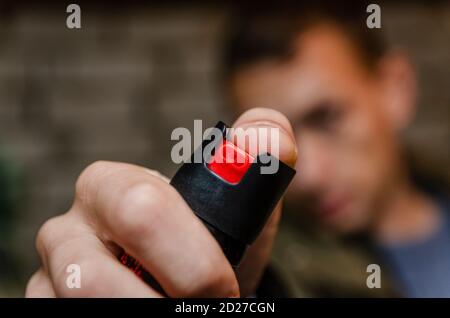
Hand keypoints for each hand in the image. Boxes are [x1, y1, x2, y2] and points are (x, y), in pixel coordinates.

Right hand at [25, 108, 296, 296]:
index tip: (225, 291)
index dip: (193, 263)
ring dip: (144, 316)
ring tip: (179, 311)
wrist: (189, 285)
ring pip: (82, 305)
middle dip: (167, 297)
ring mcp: (49, 275)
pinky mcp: (45, 304)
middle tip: (204, 309)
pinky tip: (148, 313)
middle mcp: (67, 228)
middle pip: (95, 277)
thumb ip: (258, 156)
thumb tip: (270, 140)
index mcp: (110, 186)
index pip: (141, 211)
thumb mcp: (240, 200)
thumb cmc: (211, 241)